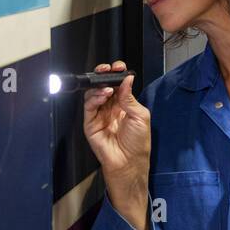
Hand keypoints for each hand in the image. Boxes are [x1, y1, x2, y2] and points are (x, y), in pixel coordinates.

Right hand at [82, 60, 150, 183]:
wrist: (129, 163)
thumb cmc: (138, 143)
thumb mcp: (140, 116)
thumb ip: (130, 97)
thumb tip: (127, 79)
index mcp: (124, 104)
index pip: (118, 84)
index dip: (117, 74)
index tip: (119, 67)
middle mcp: (111, 108)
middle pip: (103, 85)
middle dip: (104, 75)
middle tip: (107, 69)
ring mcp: (99, 115)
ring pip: (94, 93)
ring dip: (99, 87)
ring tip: (108, 89)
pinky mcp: (90, 123)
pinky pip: (89, 106)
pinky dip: (94, 98)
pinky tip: (103, 96)